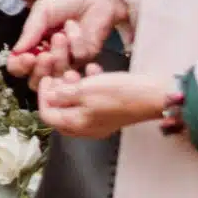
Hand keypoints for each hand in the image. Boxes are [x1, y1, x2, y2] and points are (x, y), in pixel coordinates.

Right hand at [10, 0, 129, 79]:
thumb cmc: (66, 0)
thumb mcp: (42, 11)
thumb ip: (30, 31)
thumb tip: (15, 52)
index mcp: (32, 45)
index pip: (18, 66)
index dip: (19, 66)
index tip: (26, 57)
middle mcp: (47, 57)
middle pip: (36, 80)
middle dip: (39, 70)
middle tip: (44, 56)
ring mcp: (68, 60)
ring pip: (57, 74)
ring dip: (58, 55)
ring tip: (60, 36)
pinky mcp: (86, 59)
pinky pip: (77, 60)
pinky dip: (74, 42)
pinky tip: (75, 28)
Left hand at [37, 67, 172, 138]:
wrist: (155, 96)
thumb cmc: (119, 93)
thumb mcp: (85, 90)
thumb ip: (63, 95)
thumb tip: (49, 98)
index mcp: (77, 125)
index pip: (47, 115)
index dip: (43, 96)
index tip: (47, 78)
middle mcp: (87, 127)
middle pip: (61, 110)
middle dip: (58, 90)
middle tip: (62, 75)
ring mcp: (100, 120)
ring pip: (77, 102)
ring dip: (74, 85)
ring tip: (78, 71)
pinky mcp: (111, 110)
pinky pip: (93, 98)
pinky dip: (91, 84)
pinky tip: (95, 70)